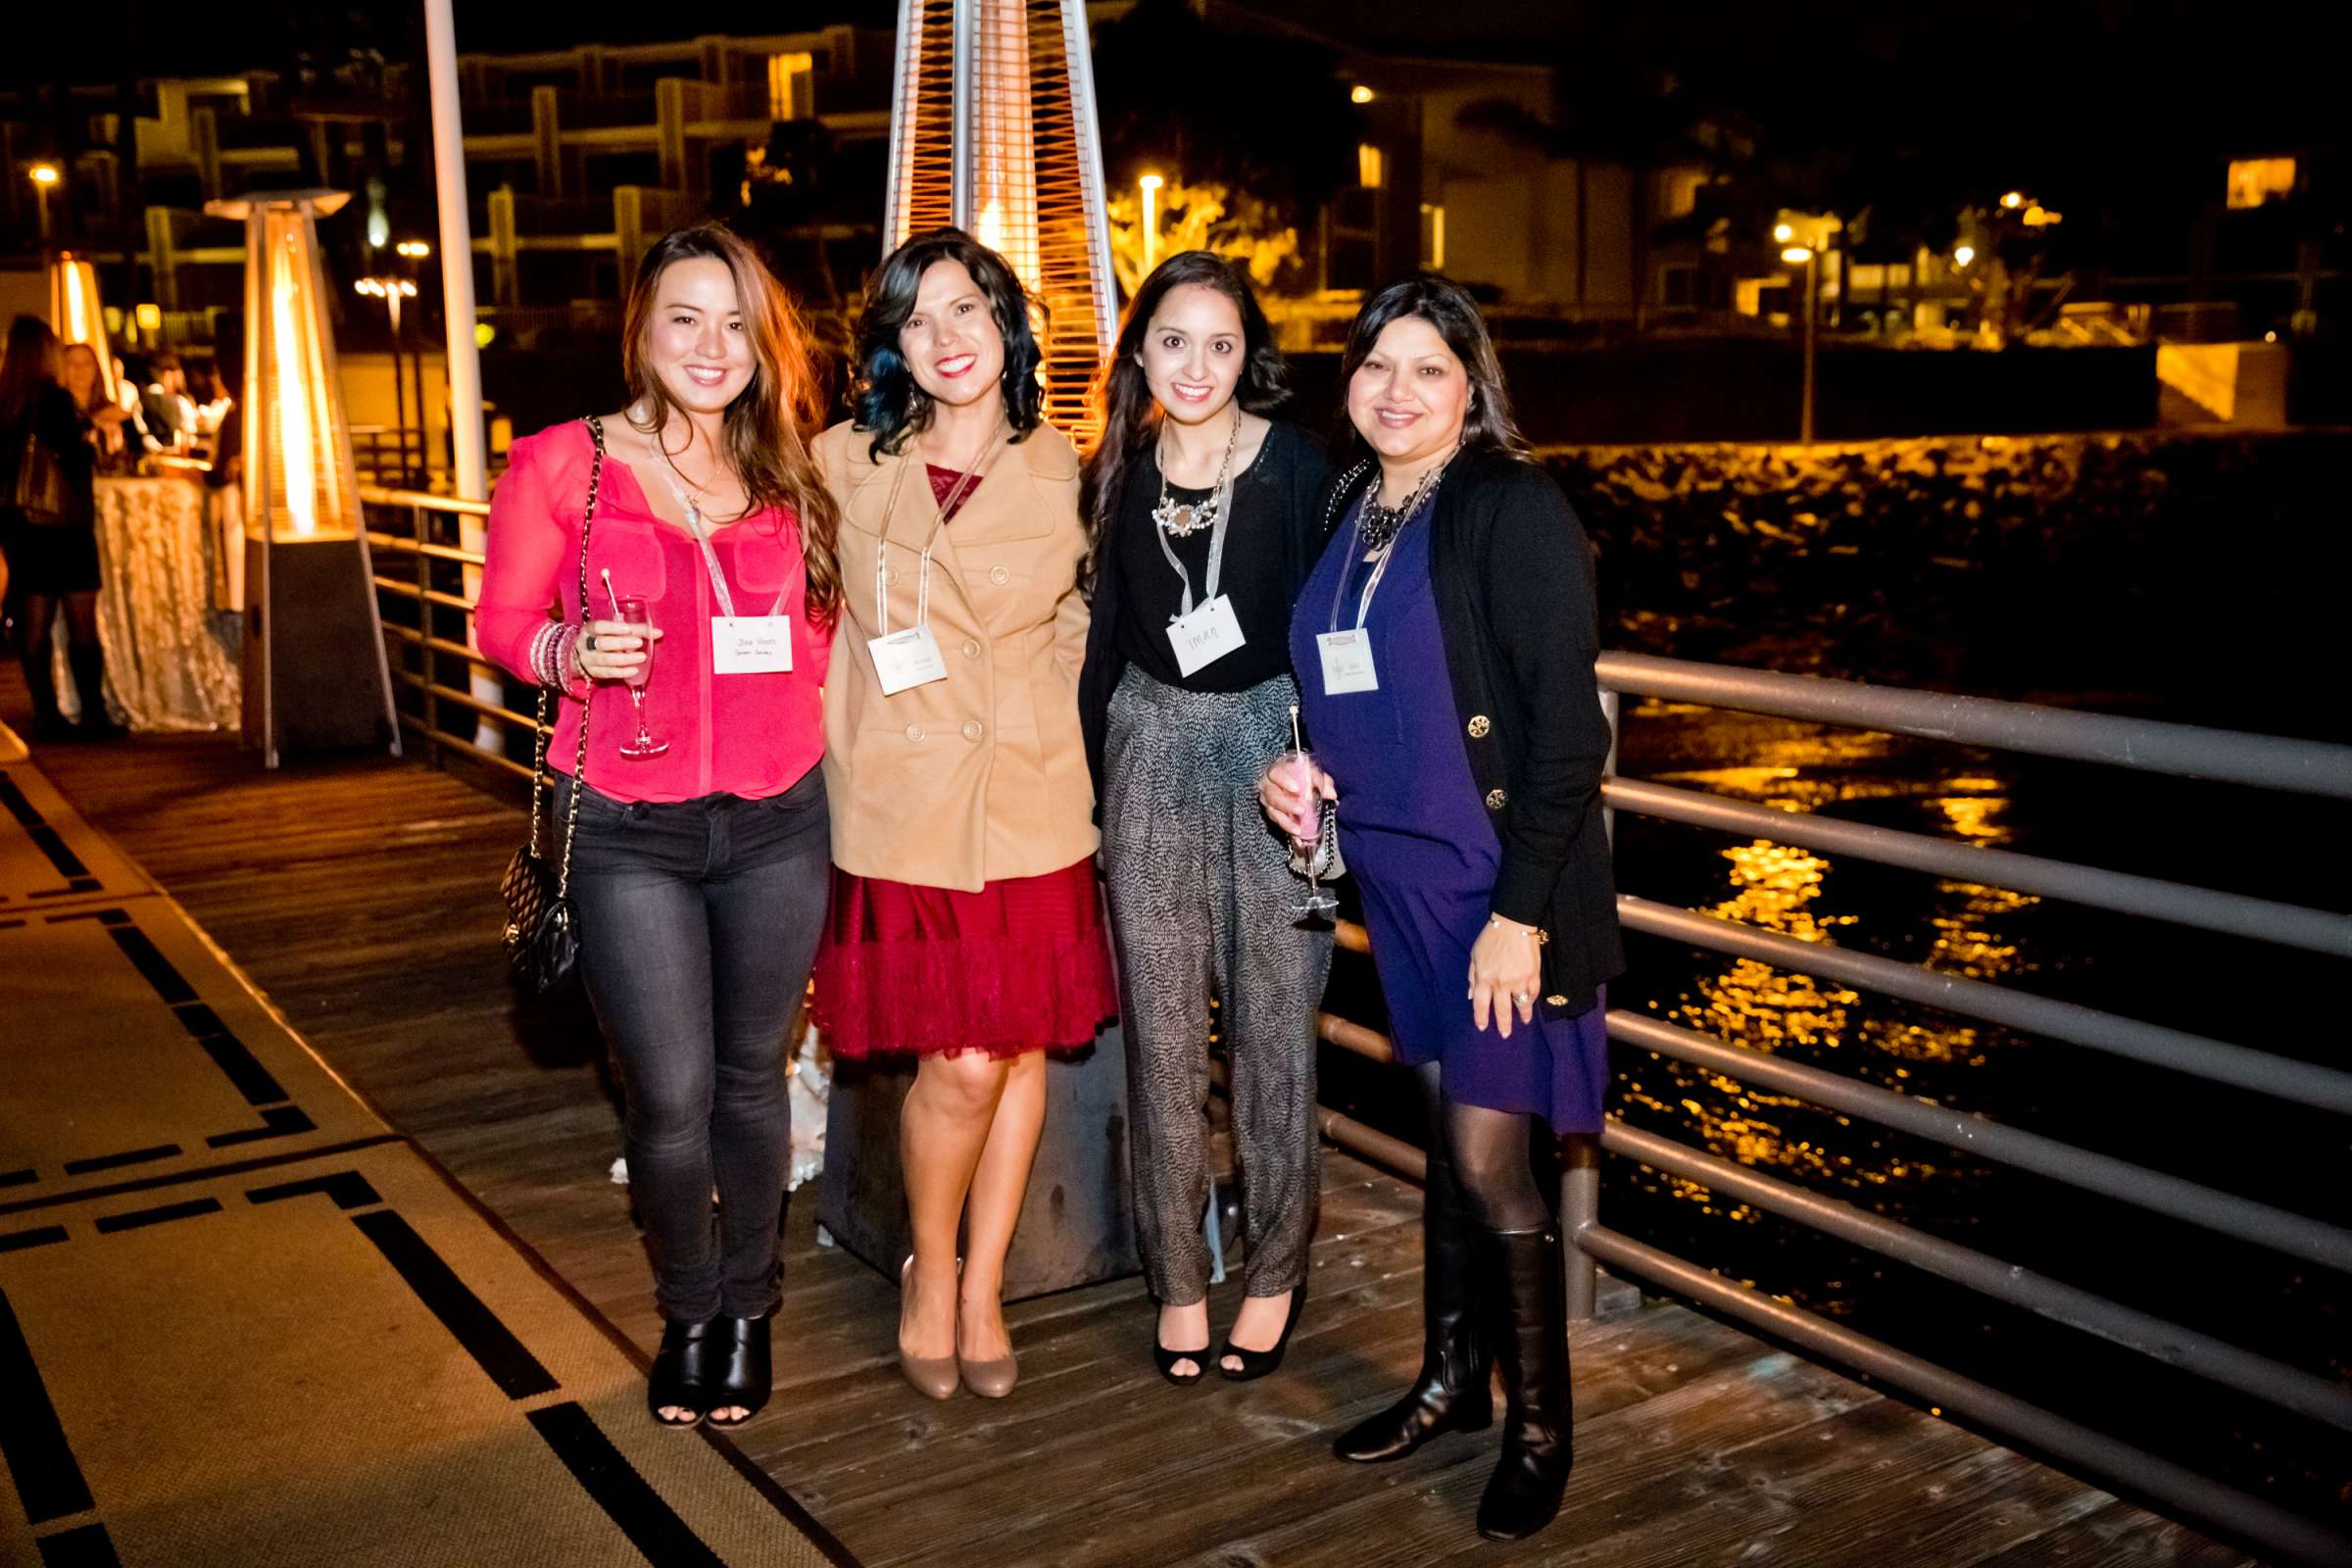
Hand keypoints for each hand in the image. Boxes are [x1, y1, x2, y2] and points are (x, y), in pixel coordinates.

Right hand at [573, 618, 661, 682]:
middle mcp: (585, 644)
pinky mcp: (593, 672)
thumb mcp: (616, 631)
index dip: (612, 627)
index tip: (627, 629)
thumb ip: (636, 630)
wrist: (585, 655)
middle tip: (638, 643)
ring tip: (641, 657)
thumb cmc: (605, 639)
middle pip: (602, 643)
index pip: (598, 626)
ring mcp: (587, 659)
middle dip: (621, 643)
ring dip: (624, 659)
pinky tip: (634, 670)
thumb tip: (659, 632)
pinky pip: (607, 673)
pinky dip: (621, 672)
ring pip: (604, 659)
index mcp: (590, 629)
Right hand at [1259, 754, 1334, 844]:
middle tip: (1301, 811)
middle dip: (1287, 805)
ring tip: (1298, 830)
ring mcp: (1268, 802)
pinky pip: (1278, 824)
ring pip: (1273, 813)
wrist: (1287, 779)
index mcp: (1276, 771)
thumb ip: (1320, 779)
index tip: (1297, 789)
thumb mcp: (1310, 771)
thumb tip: (1331, 794)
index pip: (1276, 774)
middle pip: (1273, 796)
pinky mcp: (1272, 814)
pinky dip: (1288, 831)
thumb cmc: (1299, 773)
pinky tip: (1298, 839)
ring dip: (1286, 822)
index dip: (1284, 781)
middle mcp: (1268, 786)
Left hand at [1468, 916, 1541, 1038]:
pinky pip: (1533, 993)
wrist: (1513, 924)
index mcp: (1484, 978)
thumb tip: (1471, 995)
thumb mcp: (1475, 956)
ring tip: (1525, 1022)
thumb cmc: (1491, 938)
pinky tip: (1531, 1003)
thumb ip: (1473, 977)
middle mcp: (1500, 983)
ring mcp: (1518, 980)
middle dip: (1504, 1024)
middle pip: (1502, 1010)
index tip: (1483, 1027)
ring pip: (1521, 1004)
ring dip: (1523, 1015)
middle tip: (1505, 1035)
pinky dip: (1532, 999)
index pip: (1481, 1004)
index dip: (1481, 1017)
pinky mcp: (1533, 975)